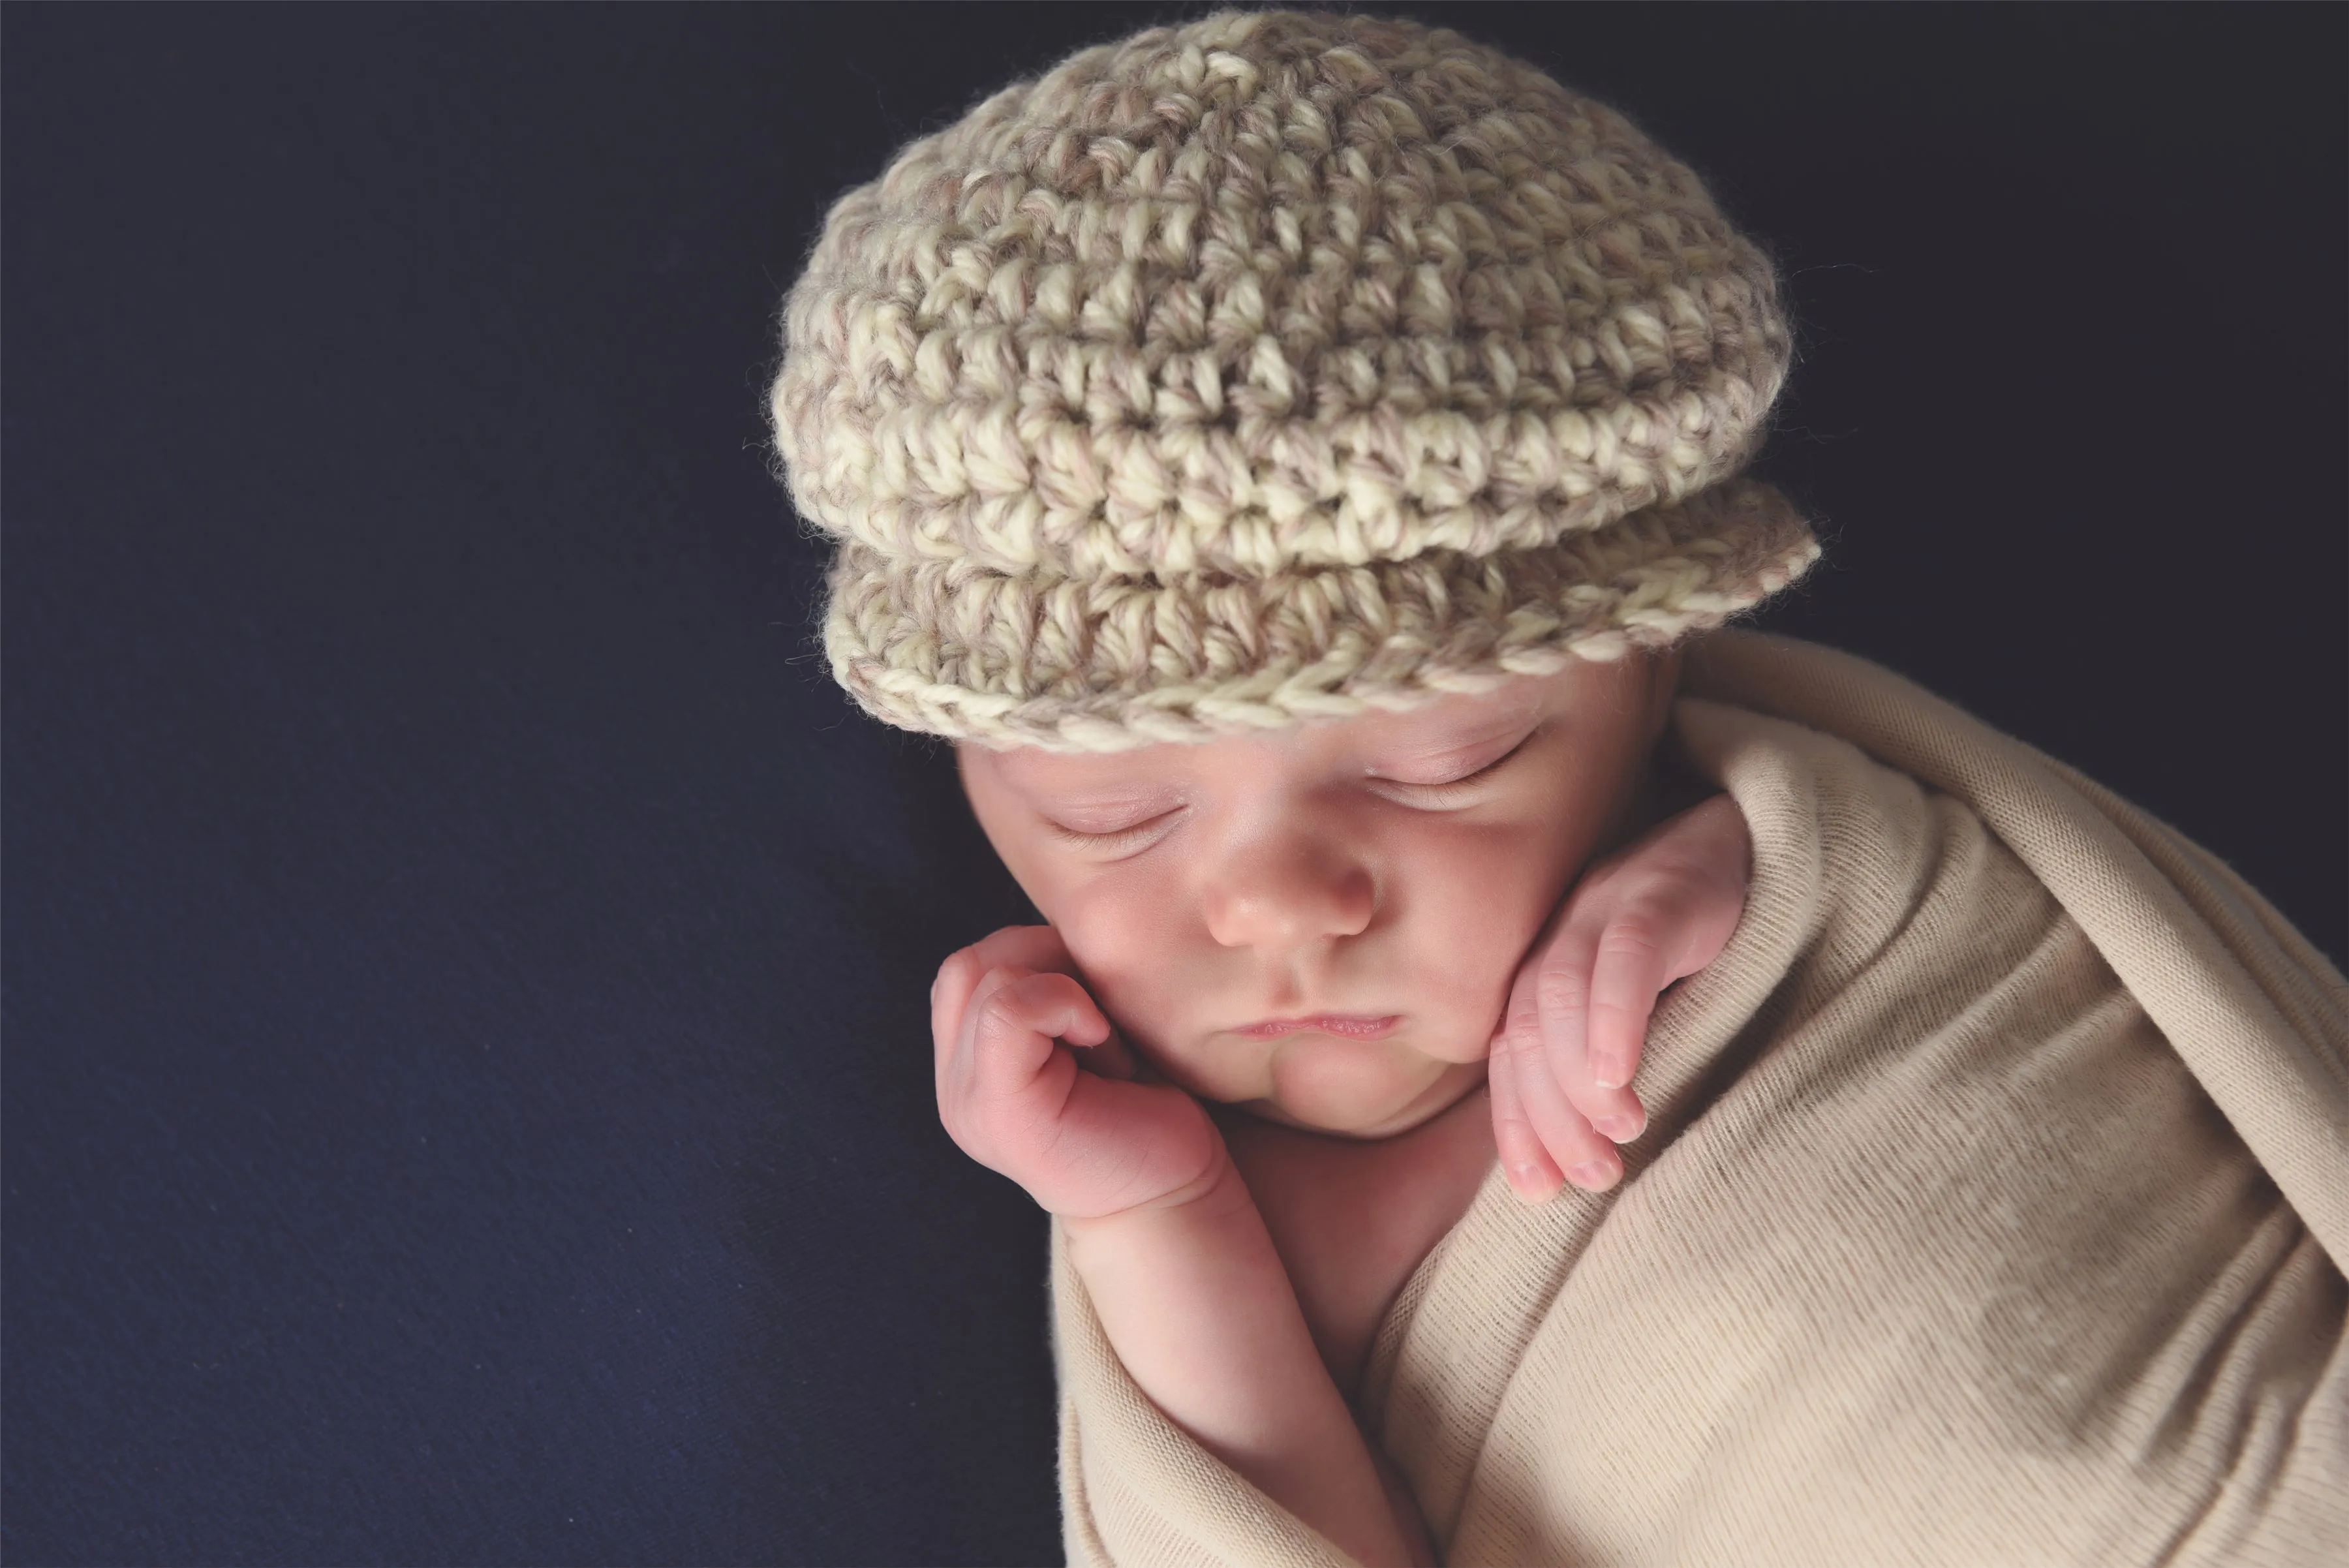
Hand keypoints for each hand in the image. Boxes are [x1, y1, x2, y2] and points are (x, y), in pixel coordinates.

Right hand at [932, 925, 1223, 1220]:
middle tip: (1101, 1022)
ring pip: (985, 977)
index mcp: (969, 1067)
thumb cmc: (1147, 1107)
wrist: (1174, 1195)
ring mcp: (966, 1104)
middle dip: (1048, 967)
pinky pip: (1006, 1009)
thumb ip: (1050, 986)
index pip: (968, 966)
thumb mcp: (1088, 1029)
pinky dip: (1064, 1004)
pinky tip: (1102, 1044)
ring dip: (1062, 988)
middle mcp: (953, 1088)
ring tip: (1101, 1042)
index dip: (1037, 960)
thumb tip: (1059, 920)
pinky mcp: (997, 1112)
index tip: (1094, 1009)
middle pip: (971, 963)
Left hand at [1489, 792, 1750, 1201]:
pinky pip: (1622, 952)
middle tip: (1591, 1177)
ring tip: (1621, 1135)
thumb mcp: (1658, 1020)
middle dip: (1548, 1117)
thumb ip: (1616, 1074)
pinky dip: (1612, 1016)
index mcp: (1551, 974)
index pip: (1511, 1057)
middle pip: (1524, 1034)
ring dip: (1578, 1079)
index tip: (1537, 1193)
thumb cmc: (1713, 956)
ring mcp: (1605, 907)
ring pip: (1559, 996)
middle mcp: (1563, 938)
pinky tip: (1621, 1074)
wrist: (1767, 846)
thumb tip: (1590, 1168)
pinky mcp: (1660, 890)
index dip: (1517, 1127)